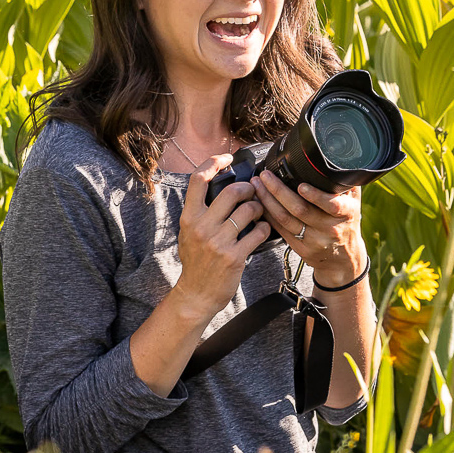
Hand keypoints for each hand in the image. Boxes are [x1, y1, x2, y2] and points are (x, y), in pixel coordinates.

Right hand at [175, 154, 268, 317]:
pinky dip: (264, 228)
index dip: (214, 162)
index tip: (227, 157)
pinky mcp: (234, 257)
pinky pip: (258, 232)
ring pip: (249, 210)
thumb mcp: (188, 232)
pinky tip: (262, 230)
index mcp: (189, 217)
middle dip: (248, 188)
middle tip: (253, 192)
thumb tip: (221, 184)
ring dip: (259, 208)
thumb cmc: (196, 261)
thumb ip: (201, 211)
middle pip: (231, 191)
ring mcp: (218, 242)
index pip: (198, 179)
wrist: (196, 295)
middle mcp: (201, 227)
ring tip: (259, 212)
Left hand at [252, 170, 366, 286]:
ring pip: (285, 219)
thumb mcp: (354, 202)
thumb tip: (336, 156)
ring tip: (257, 185)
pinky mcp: (299, 248)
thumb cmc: (347, 224)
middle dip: (279, 191)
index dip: (315, 196)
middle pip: (300, 210)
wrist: (344, 258)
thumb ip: (346, 182)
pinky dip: (268, 214)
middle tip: (266, 176)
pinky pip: (279, 229)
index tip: (301, 185)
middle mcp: (328, 228)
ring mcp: (312, 240)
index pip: (331, 205)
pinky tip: (259, 203)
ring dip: (268, 201)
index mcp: (345, 214)